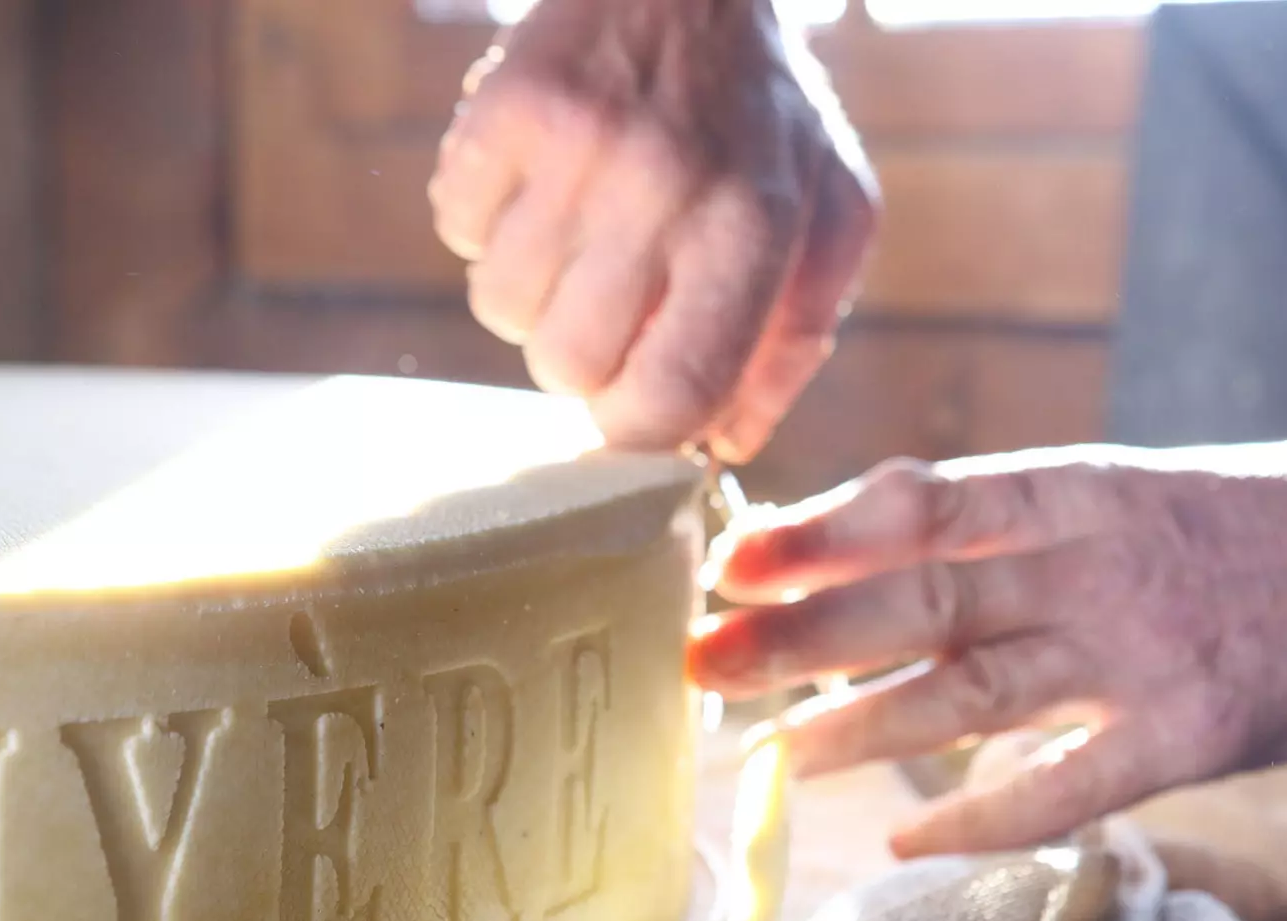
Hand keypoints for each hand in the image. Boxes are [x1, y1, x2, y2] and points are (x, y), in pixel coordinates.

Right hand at [427, 0, 878, 461]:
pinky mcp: (502, 108)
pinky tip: (539, 185)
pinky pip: (456, 230)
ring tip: (580, 234)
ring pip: (499, 307)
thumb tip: (724, 446)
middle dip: (582, 361)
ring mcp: (574, 145)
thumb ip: (793, 340)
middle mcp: (663, 188)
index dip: (640, 435)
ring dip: (533, 294)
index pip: (671, 394)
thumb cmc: (763, 114)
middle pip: (566, 366)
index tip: (635, 419)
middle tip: (611, 307)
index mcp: (756, 226)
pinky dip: (487, 225)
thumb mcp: (830, 214)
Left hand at [688, 442, 1286, 857]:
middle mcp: (1088, 562)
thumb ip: (994, 518)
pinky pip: (1070, 783)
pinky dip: (987, 815)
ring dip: (863, 729)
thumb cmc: (1223, 522)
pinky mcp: (1190, 729)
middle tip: (705, 665)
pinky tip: (913, 841)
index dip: (816, 536)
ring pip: (974, 690)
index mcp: (1064, 489)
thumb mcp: (1107, 488)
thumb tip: (855, 529)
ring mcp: (1138, 647)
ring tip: (774, 758)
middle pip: (919, 599)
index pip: (915, 505)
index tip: (729, 565)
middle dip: (801, 636)